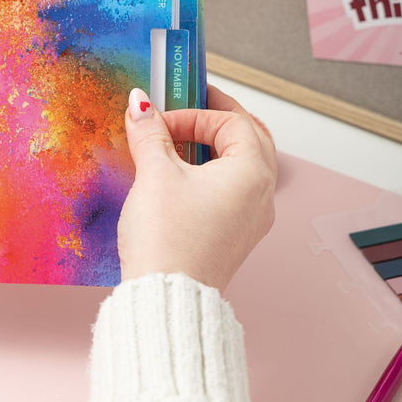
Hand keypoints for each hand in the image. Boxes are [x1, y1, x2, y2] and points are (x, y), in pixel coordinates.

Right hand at [117, 85, 276, 291]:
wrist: (167, 297)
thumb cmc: (169, 239)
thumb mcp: (155, 174)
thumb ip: (150, 133)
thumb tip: (140, 104)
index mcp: (252, 173)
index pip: (232, 122)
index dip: (194, 112)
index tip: (159, 119)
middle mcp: (261, 195)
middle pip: (250, 138)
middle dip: (218, 118)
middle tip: (189, 105)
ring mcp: (251, 218)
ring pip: (242, 165)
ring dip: (214, 145)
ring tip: (182, 139)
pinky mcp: (234, 234)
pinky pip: (232, 189)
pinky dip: (212, 171)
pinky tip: (183, 174)